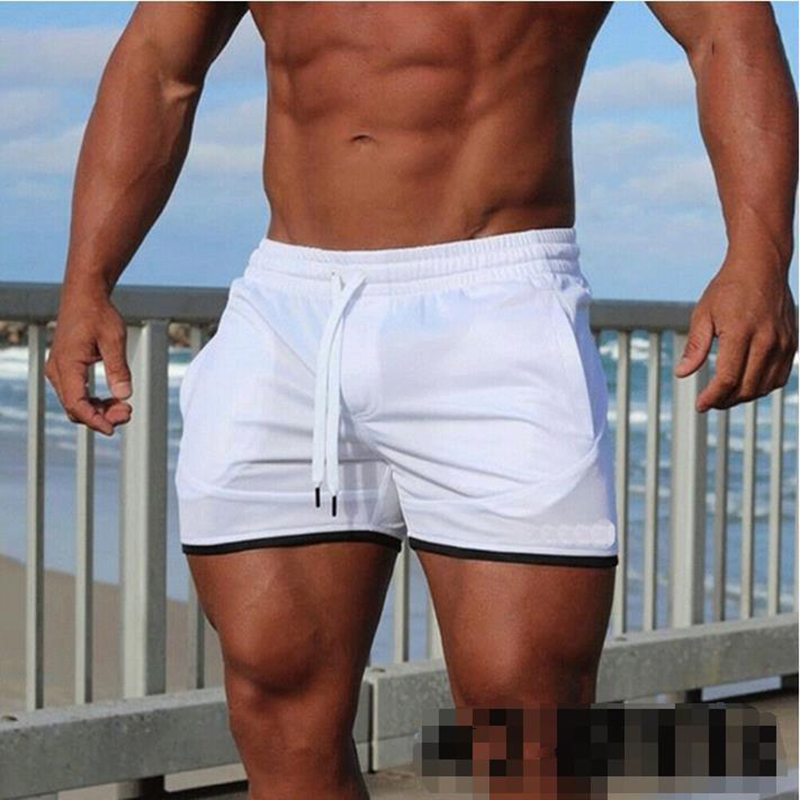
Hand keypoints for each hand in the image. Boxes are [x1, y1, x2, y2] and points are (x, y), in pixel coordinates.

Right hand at [45, 284, 132, 434]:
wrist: (85, 296)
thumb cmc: (99, 314)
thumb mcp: (114, 340)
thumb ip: (118, 368)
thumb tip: (125, 394)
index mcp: (67, 365)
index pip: (76, 404)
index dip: (95, 420)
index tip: (113, 429)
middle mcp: (58, 370)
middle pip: (75, 407)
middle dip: (101, 416)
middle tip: (128, 412)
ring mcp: (60, 371)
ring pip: (76, 403)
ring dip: (99, 409)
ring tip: (125, 407)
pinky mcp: (66, 369)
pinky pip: (77, 393)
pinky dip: (94, 400)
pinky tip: (115, 399)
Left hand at [674, 259, 797, 412]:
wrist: (762, 265)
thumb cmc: (728, 288)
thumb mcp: (703, 314)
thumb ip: (695, 347)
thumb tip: (682, 374)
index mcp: (741, 333)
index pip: (727, 379)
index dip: (712, 397)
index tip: (699, 405)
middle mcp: (767, 340)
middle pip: (746, 388)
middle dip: (725, 401)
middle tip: (709, 402)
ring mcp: (783, 343)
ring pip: (764, 386)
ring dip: (743, 397)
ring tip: (724, 396)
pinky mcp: (792, 343)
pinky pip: (779, 377)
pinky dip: (762, 387)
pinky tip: (746, 385)